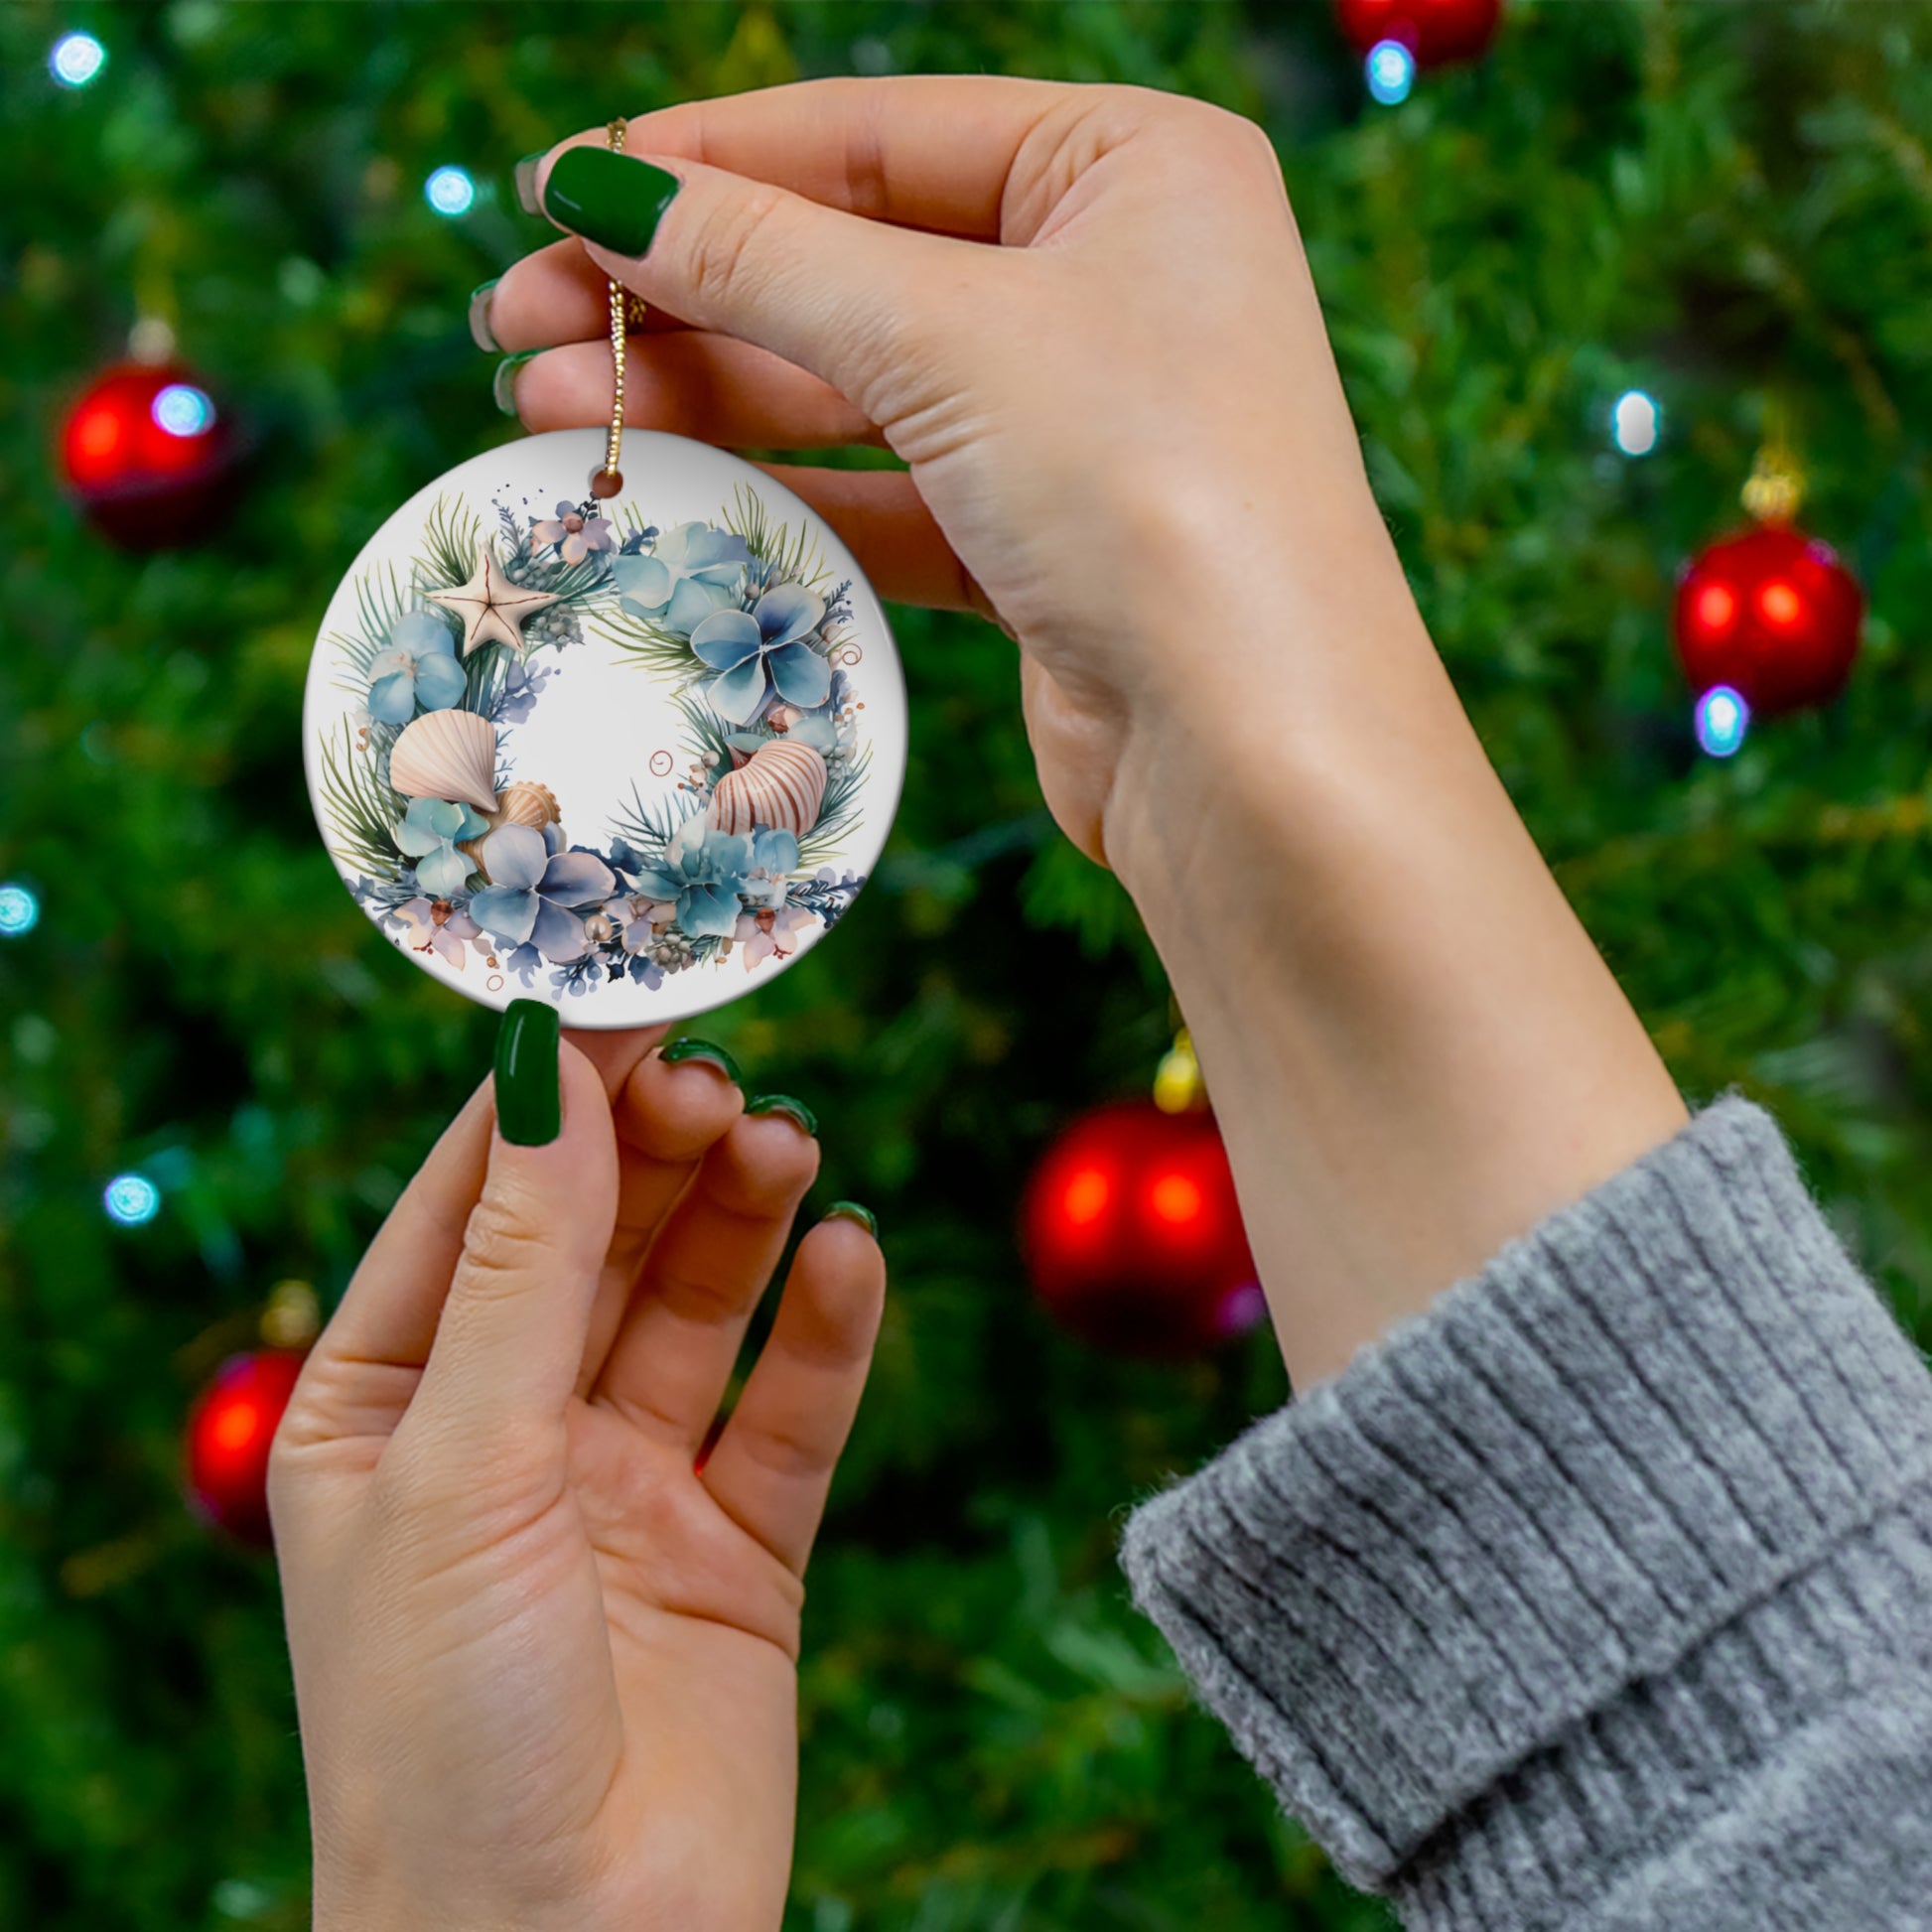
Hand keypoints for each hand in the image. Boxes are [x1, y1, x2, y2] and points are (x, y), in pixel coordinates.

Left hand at [270, 1025, 883, 1931]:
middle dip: (656, 1155)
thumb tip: (548, 1070)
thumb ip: (523, 1266)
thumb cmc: (444, 1727)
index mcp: (387, 1408)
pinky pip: (789, 1411)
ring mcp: (627, 1489)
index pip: (472, 1207)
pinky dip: (825, 1330)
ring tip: (788, 1146)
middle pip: (598, 1242)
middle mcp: (508, 1435)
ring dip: (743, 1220)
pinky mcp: (738, 1550)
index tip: (626, 998)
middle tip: (723, 1081)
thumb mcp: (463, 1464)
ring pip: (697, 1308)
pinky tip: (850, 1256)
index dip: (548, 1102)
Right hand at [484, 76, 1391, 874]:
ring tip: (543, 406)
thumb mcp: (947, 336)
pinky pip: (886, 494)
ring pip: (857, 385)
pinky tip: (659, 487)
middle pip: (853, 259)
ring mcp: (1081, 420)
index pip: (877, 134)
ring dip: (704, 395)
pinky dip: (778, 492)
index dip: (705, 160)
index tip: (557, 190)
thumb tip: (601, 189)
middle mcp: (1115, 281)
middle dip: (681, 291)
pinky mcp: (1045, 545)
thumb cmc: (1149, 490)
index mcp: (1133, 167)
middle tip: (516, 320)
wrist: (1256, 750)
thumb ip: (766, 259)